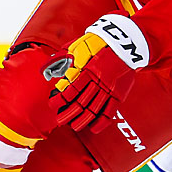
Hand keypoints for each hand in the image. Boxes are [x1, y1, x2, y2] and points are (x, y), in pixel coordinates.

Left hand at [46, 14, 149, 132]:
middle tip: (60, 120)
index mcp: (88, 69)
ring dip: (83, 120)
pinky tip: (93, 128)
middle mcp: (99, 81)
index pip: (72, 89)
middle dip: (69, 114)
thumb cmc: (98, 44)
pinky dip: (101, 122)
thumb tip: (47, 70)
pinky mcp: (119, 94)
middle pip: (81, 102)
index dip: (60, 99)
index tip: (53, 104)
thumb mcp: (78, 46)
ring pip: (94, 109)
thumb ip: (64, 58)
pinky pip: (110, 111)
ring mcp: (110, 89)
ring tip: (74, 126)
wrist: (124, 43)